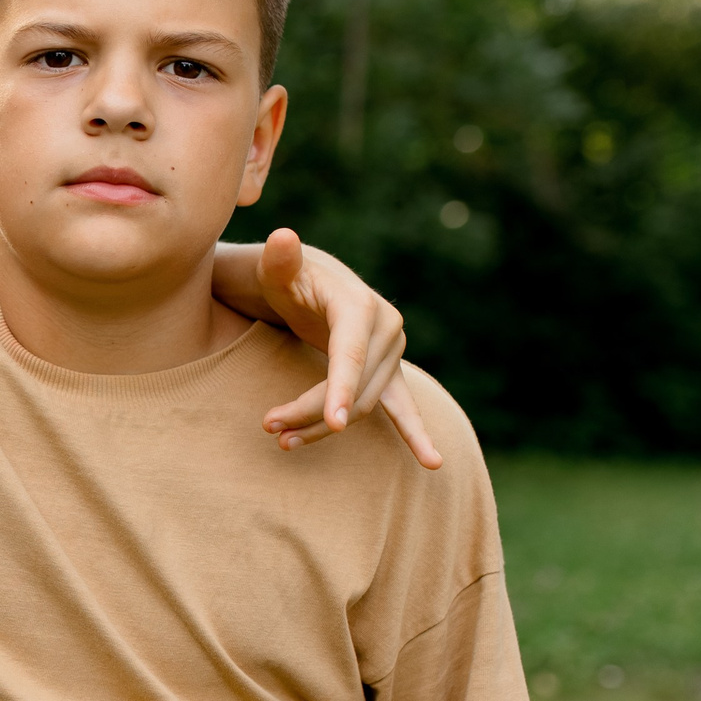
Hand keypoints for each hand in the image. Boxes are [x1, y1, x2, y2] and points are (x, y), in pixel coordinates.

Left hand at [249, 228, 442, 469]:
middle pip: (353, 388)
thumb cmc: (283, 277)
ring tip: (282, 439)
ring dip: (325, 428)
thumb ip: (278, 260)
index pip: (350, 356)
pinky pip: (402, 407)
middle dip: (312, 413)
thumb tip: (283, 238)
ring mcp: (391, 352)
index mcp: (360, 306)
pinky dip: (416, 434)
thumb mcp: (274, 270)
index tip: (332, 422)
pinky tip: (431, 461)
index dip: (339, 389)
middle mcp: (386, 328)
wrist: (304, 281)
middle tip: (269, 428)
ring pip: (363, 405)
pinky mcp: (389, 370)